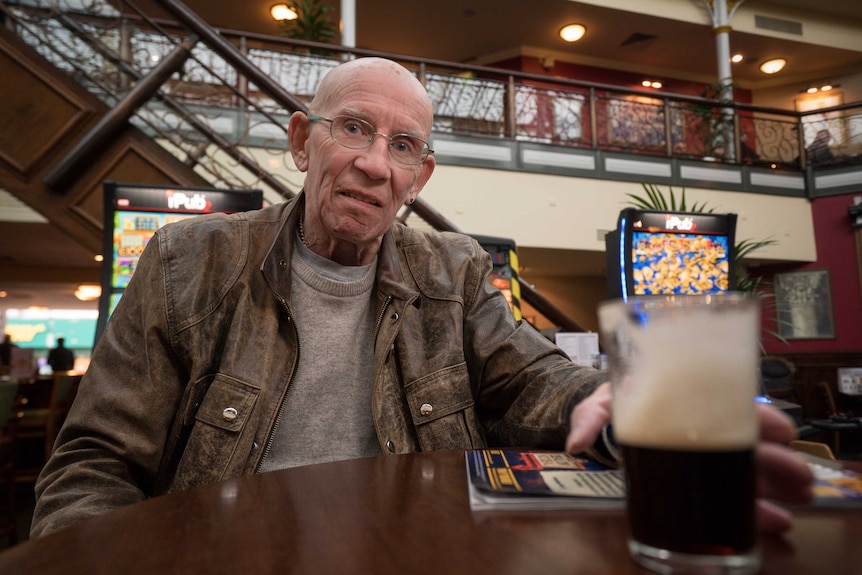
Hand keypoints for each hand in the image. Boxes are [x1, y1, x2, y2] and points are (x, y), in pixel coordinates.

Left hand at [565, 382, 813, 532]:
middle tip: (799, 474)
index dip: (756, 417)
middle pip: (743, 442)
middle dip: (774, 458)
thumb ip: (589, 419)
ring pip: (745, 467)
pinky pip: (729, 491)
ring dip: (774, 482)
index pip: (726, 405)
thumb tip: (575, 442)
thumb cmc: (609, 405)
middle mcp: (699, 427)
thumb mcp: (598, 405)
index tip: (779, 431)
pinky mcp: (696, 479)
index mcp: (682, 401)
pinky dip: (752, 506)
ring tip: (799, 497)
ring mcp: (700, 454)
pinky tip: (774, 519)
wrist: (602, 418)